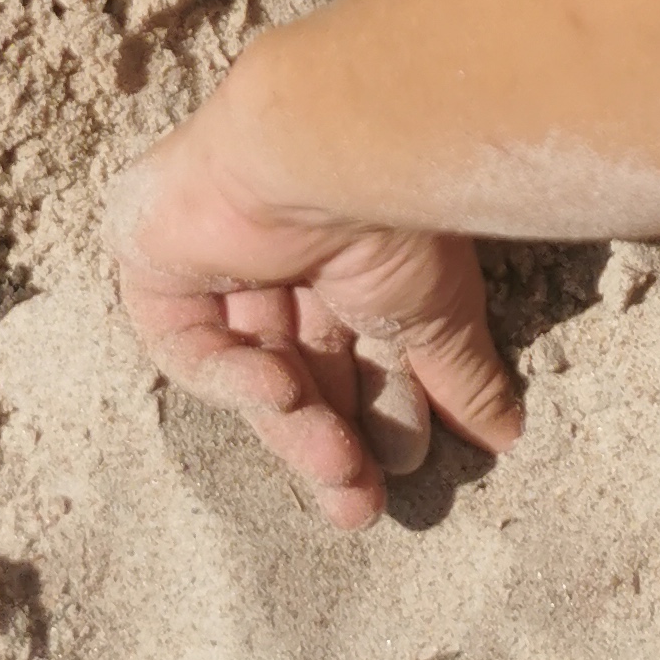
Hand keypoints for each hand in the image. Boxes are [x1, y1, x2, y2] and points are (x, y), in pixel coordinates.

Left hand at [105, 69, 522, 530]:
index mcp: (349, 254)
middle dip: (333, 441)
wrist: (322, 152)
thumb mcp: (436, 311)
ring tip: (342, 475)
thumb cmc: (387, 215)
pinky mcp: (156, 263)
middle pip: (304, 368)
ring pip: (253, 367)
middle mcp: (283, 254)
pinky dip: (236, 379)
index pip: (361, 349)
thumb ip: (458, 374)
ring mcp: (216, 258)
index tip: (408, 472)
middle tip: (362, 506)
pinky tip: (281, 391)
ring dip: (297, 428)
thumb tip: (503, 436)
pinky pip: (190, 346)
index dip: (381, 414)